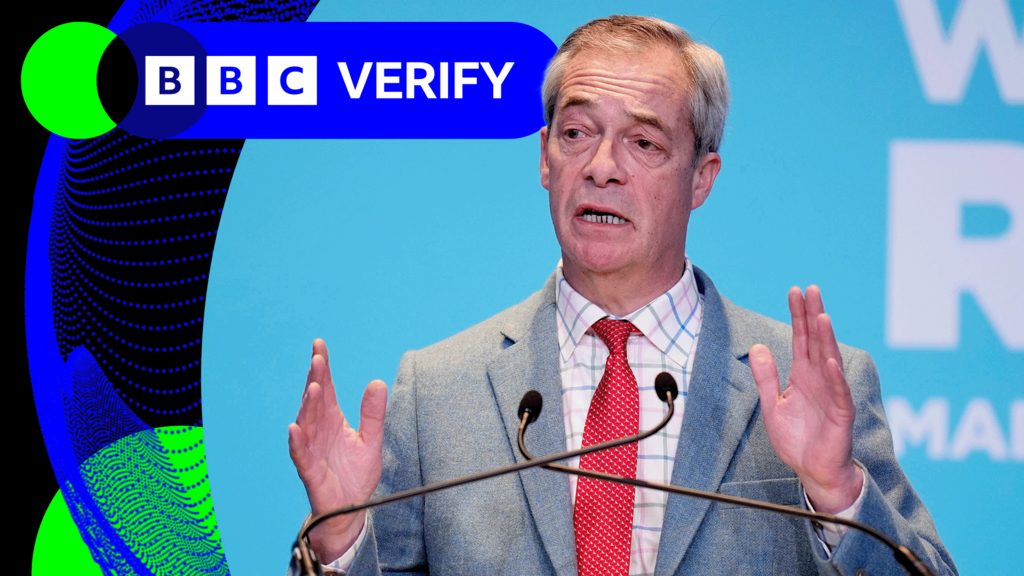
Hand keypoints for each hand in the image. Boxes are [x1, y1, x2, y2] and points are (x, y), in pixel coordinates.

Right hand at [288, 339, 387, 563]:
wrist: (350, 509)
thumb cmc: (356, 473)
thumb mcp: (371, 440)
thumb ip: (373, 413)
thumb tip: (377, 382)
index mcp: (332, 419)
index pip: (325, 387)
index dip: (322, 367)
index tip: (319, 345)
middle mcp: (318, 430)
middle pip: (315, 400)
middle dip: (315, 379)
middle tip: (317, 359)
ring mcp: (312, 448)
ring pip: (306, 423)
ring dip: (308, 406)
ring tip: (312, 388)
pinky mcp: (310, 470)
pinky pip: (301, 454)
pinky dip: (297, 442)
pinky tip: (295, 428)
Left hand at [749, 286, 862, 513]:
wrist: (813, 471)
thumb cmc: (797, 439)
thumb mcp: (773, 404)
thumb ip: (766, 377)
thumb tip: (757, 347)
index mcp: (803, 375)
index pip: (801, 338)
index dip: (798, 315)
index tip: (795, 291)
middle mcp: (820, 379)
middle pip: (817, 341)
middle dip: (814, 315)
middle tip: (811, 290)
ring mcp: (833, 394)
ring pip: (830, 360)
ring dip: (827, 339)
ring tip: (822, 316)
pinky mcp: (841, 414)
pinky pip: (838, 392)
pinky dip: (834, 377)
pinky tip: (828, 361)